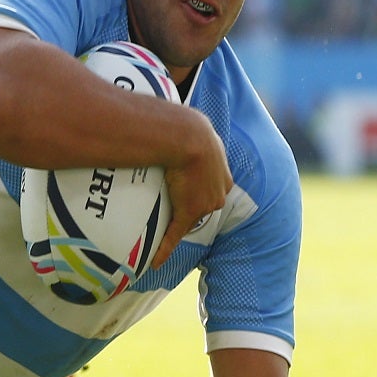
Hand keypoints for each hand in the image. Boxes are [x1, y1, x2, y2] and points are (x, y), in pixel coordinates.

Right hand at [151, 110, 231, 267]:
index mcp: (222, 171)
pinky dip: (165, 248)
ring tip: (162, 230)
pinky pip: (175, 234)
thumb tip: (172, 115)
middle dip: (192, 206)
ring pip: (190, 218)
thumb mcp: (195, 129)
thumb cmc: (188, 128)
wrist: (188, 138)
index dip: (198, 190)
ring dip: (177, 223)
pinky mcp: (187, 212)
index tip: (188, 189)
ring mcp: (204, 203)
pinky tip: (155, 262)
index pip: (211, 188)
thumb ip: (187, 132)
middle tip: (174, 202)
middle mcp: (218, 190)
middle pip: (204, 205)